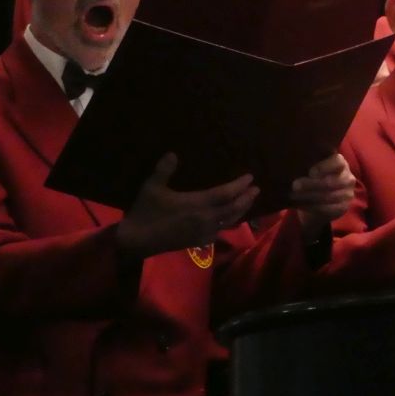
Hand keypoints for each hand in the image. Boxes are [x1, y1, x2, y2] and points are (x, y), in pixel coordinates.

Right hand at [117, 153, 258, 258]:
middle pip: (233, 208)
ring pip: (229, 221)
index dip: (239, 185)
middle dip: (246, 198)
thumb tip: (173, 153)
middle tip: (256, 189)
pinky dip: (228, 224)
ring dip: (241, 211)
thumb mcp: (152, 187)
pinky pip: (220, 232)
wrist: (138, 241)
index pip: (226, 193)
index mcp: (198, 204)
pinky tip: (229, 221)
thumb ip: (164, 170)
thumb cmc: (146, 212)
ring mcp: (204, 233)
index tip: (250, 177)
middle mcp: (206, 219)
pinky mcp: (199, 242)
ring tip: (248, 202)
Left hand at [291, 153, 356, 241]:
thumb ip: (309, 164)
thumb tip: (293, 163)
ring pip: (327, 196)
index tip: (310, 172)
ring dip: (308, 196)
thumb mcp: (314, 167)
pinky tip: (300, 204)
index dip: (324, 167)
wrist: (320, 198)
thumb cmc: (315, 177)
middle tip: (295, 185)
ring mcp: (347, 194)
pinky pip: (328, 209)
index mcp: (341, 163)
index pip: (337, 162)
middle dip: (311, 184)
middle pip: (330, 182)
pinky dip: (312, 207)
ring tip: (293, 195)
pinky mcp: (343, 207)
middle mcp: (347, 178)